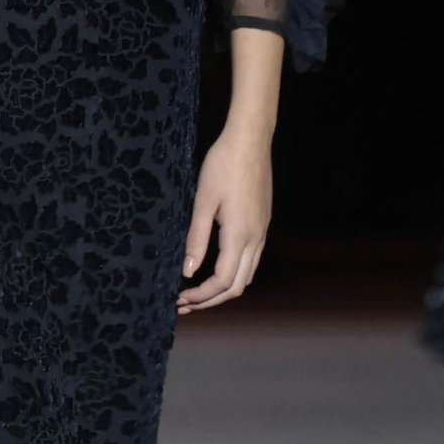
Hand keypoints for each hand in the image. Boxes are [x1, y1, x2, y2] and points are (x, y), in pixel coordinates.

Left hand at [178, 126, 271, 313]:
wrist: (250, 140)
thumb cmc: (223, 165)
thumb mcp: (203, 201)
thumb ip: (196, 238)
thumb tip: (188, 271)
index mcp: (240, 235)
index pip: (223, 281)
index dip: (201, 297)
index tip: (180, 299)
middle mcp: (256, 238)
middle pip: (238, 285)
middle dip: (211, 300)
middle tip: (184, 303)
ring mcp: (262, 231)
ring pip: (247, 274)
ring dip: (223, 288)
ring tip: (197, 291)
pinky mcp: (263, 222)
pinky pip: (251, 259)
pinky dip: (234, 273)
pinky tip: (215, 267)